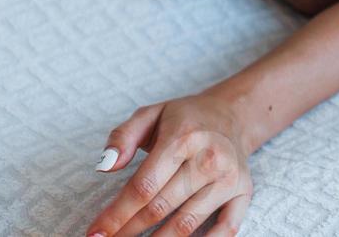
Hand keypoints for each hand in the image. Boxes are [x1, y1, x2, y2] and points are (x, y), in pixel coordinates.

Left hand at [86, 93, 252, 236]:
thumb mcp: (150, 114)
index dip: (116, 215)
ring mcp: (229, 178)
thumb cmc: (185, 119)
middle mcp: (209, 158)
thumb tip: (105, 166)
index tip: (95, 233)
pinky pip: (226, 229)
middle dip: (129, 231)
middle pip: (160, 208)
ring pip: (186, 224)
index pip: (143, 186)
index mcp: (183, 137)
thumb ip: (122, 136)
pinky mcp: (244, 192)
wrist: (233, 114)